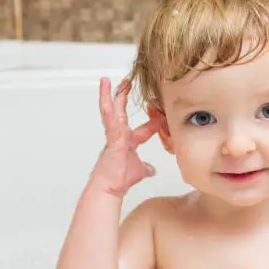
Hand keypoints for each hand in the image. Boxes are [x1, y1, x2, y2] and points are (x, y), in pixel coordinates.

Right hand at [92, 77, 161, 196]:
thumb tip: (151, 170)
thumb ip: (146, 168)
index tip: (162, 116)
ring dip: (110, 95)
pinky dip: (107, 106)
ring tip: (108, 80)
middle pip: (121, 111)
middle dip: (123, 96)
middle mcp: (119, 135)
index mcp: (128, 142)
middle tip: (127, 81)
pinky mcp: (111, 136)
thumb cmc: (120, 179)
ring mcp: (114, 134)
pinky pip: (109, 118)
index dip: (154, 122)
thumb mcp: (140, 171)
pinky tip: (106, 95)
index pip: (144, 128)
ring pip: (111, 110)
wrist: (110, 187)